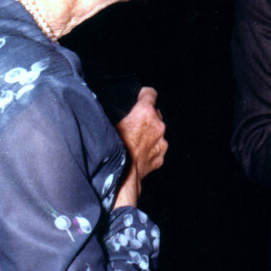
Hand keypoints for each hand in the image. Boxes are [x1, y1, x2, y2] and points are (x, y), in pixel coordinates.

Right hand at [113, 87, 167, 207]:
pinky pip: (156, 148)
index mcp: (145, 112)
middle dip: (145, 117)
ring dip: (148, 134)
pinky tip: (138, 154)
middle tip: (132, 124)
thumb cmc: (112, 150)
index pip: (150, 93)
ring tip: (133, 142)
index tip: (139, 97)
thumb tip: (111, 110)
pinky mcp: (161, 156)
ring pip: (157, 131)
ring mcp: (161, 141)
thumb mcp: (108, 125)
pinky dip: (150, 149)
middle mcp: (158, 124)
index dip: (143, 94)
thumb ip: (115, 113)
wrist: (122, 178)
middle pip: (154, 113)